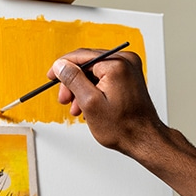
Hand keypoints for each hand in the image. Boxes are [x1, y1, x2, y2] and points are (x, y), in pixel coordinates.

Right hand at [50, 48, 168, 159]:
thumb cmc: (123, 127)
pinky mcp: (130, 77)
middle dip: (73, 82)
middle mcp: (126, 61)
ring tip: (77, 109)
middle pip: (88, 64)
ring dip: (82, 89)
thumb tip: (60, 65)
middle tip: (64, 99)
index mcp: (117, 64)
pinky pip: (105, 77)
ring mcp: (130, 68)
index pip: (82, 56)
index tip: (51, 76)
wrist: (144, 139)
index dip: (63, 66)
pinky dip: (94, 90)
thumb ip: (73, 80)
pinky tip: (88, 106)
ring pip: (95, 72)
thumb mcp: (90, 103)